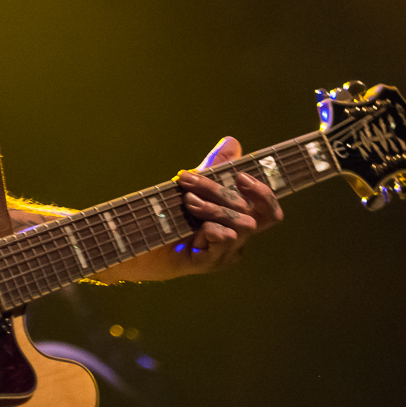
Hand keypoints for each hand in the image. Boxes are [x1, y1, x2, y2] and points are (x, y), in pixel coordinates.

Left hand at [174, 136, 283, 272]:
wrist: (135, 245)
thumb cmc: (167, 218)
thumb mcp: (193, 188)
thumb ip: (215, 169)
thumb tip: (232, 142)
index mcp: (236, 223)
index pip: (269, 212)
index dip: (263, 193)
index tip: (239, 176)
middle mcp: (236, 240)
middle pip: (250, 212)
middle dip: (217, 190)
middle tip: (186, 179)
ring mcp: (223, 254)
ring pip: (240, 225)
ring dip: (212, 207)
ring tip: (187, 201)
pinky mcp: (207, 264)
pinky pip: (224, 241)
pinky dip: (211, 228)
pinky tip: (195, 227)